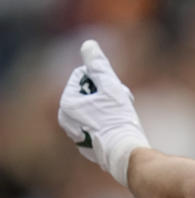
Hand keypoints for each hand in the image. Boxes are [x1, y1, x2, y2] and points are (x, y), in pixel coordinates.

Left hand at [58, 40, 149, 185]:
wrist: (125, 153)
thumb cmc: (119, 119)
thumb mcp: (111, 87)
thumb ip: (98, 65)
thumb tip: (88, 44)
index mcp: (67, 103)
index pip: (83, 76)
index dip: (103, 79)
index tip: (115, 92)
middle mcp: (65, 119)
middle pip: (87, 93)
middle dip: (105, 94)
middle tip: (122, 103)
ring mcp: (75, 134)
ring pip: (92, 109)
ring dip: (107, 108)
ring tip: (122, 116)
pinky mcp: (86, 145)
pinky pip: (95, 125)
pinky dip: (106, 123)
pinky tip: (118, 129)